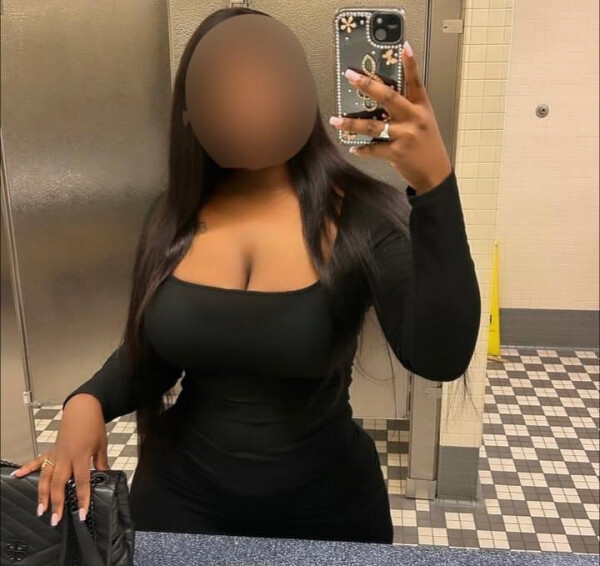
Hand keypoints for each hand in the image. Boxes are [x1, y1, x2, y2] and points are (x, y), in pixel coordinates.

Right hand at [10, 394, 109, 526]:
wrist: (84, 408)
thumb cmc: (94, 425)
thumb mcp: (101, 445)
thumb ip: (101, 462)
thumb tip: (105, 476)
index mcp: (81, 456)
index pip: (82, 482)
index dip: (82, 499)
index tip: (81, 514)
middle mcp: (65, 457)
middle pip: (59, 483)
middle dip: (57, 503)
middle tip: (55, 519)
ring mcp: (56, 453)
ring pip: (46, 477)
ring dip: (42, 494)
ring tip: (40, 510)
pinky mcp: (52, 450)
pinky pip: (38, 461)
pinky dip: (27, 468)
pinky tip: (17, 475)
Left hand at [329, 40, 451, 194]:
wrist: (435, 172)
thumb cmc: (426, 144)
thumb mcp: (423, 121)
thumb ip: (406, 109)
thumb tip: (380, 98)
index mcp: (421, 107)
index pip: (416, 82)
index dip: (410, 64)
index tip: (403, 47)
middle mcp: (414, 118)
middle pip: (389, 98)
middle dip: (368, 86)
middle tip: (351, 76)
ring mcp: (405, 136)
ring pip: (373, 126)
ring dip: (351, 123)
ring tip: (335, 120)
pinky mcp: (397, 153)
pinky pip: (374, 148)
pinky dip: (362, 149)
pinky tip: (352, 147)